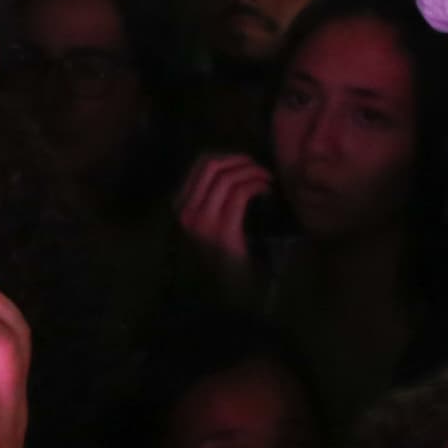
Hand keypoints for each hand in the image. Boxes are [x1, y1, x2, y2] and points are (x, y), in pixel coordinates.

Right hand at [176, 153, 279, 280]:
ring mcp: (202, 222)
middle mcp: (185, 212)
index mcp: (180, 206)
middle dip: (241, 161)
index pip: (200, 164)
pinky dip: (257, 186)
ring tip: (267, 180)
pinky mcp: (223, 232)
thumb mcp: (211, 221)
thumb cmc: (225, 255)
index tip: (246, 164)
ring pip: (227, 178)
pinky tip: (267, 192)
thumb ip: (213, 196)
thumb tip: (233, 166)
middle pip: (212, 166)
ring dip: (253, 172)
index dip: (227, 156)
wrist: (232, 291)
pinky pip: (240, 194)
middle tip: (260, 168)